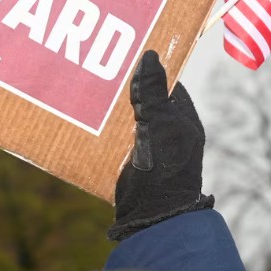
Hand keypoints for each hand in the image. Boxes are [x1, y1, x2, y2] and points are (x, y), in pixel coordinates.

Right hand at [107, 50, 213, 240]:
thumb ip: (153, 92)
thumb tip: (150, 55)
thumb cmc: (166, 166)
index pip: (168, 87)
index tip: (129, 54)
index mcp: (184, 121)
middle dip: (126, 90)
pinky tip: (86, 120)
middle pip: (146, 103)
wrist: (153, 216)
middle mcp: (169, 134)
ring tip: (88, 90)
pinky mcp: (132, 164)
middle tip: (100, 70)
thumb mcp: (161, 122)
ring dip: (112, 111)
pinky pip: (117, 141)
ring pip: (129, 121)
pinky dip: (104, 131)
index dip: (151, 72)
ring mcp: (151, 150)